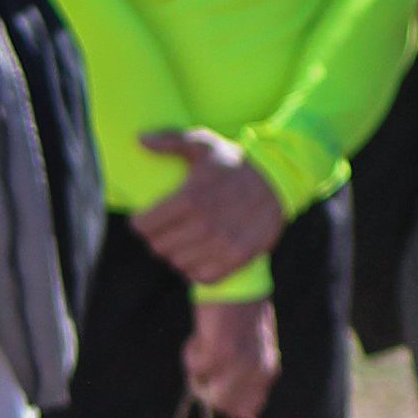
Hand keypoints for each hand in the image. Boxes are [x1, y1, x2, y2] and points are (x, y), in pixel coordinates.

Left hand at [133, 129, 285, 284]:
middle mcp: (204, 225)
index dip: (140, 223)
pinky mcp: (237, 258)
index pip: (144, 225)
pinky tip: (199, 257)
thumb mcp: (202, 143)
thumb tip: (141, 140)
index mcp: (189, 198)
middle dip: (156, 239)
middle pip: (159, 247)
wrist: (277, 181)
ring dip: (176, 254)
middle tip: (164, 231)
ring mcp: (222, 244)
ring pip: (179, 263)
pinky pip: (203, 277)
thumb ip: (169, 141)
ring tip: (182, 243)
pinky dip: (196, 270)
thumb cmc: (234, 162)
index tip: (145, 220)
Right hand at [183, 293, 278, 417]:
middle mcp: (259, 372)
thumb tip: (226, 399)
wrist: (237, 278)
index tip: (214, 383)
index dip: (226, 402)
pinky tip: (200, 334)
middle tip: (202, 364)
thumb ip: (246, 370)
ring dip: (198, 374)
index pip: (248, 411)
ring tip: (202, 346)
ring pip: (210, 395)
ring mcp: (241, 364)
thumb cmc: (240, 308)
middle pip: (225, 407)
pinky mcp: (221, 352)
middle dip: (207, 391)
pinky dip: (190, 354)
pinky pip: (195, 369)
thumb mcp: (252, 344)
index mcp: (269, 370)